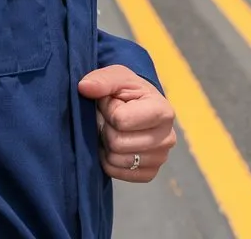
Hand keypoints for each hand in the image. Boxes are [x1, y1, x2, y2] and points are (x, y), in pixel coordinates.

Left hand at [78, 66, 176, 182]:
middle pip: (117, 143)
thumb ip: (102, 80)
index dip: (109, 109)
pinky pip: (116, 172)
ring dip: (106, 144)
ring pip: (115, 160)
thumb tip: (84, 87)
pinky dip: (109, 160)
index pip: (120, 120)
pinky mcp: (150, 174)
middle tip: (109, 118)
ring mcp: (160, 159)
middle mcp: (167, 138)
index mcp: (163, 112)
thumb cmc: (129, 90)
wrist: (139, 105)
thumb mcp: (117, 76)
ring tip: (113, 129)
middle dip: (106, 127)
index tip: (113, 101)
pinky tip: (115, 145)